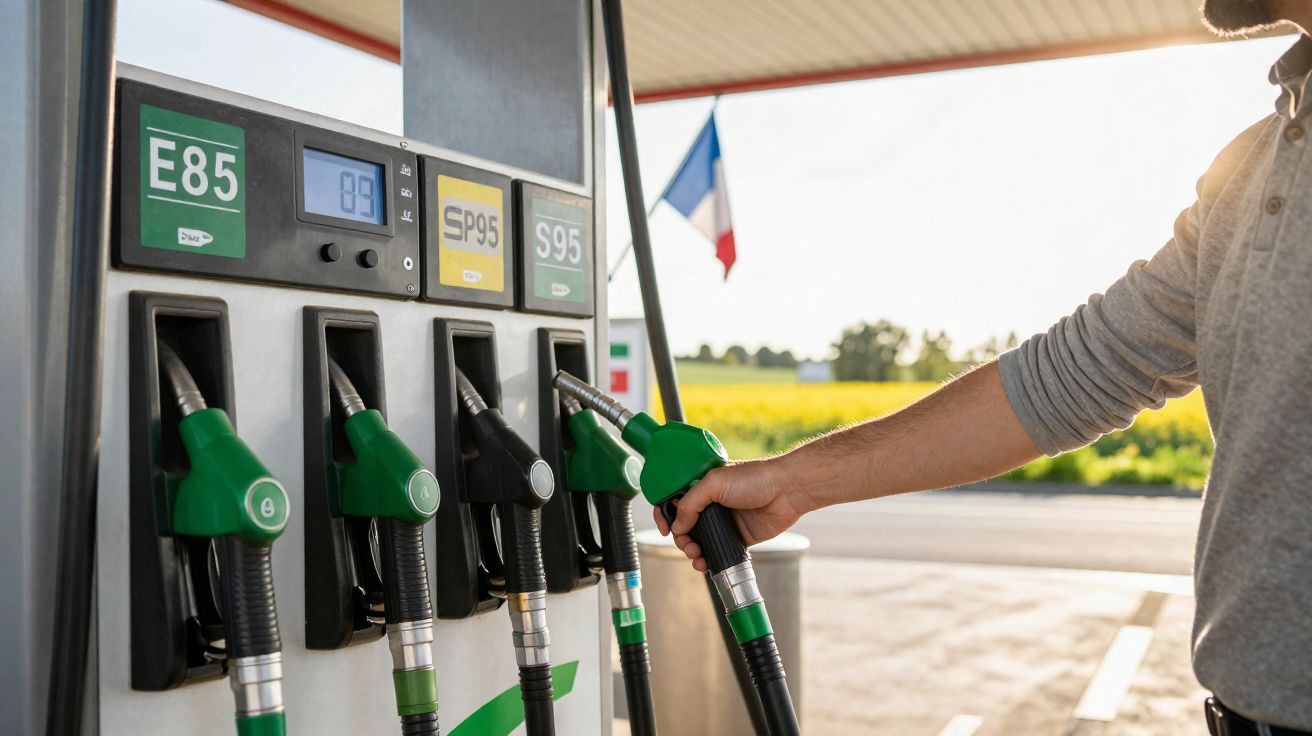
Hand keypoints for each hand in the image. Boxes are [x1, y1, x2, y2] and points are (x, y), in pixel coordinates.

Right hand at [653, 458, 807, 571]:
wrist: (787, 491)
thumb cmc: (755, 478)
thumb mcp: (715, 483)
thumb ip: (691, 504)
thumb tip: (677, 526)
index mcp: (702, 486)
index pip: (674, 501)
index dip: (665, 515)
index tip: (664, 528)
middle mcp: (711, 504)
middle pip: (685, 525)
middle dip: (681, 538)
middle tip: (687, 545)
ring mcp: (724, 522)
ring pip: (700, 541)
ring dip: (692, 551)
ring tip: (697, 556)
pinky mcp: (738, 537)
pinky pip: (718, 551)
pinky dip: (709, 559)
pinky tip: (706, 563)